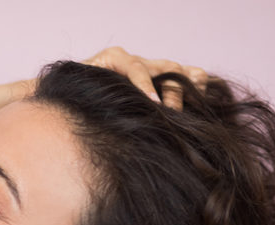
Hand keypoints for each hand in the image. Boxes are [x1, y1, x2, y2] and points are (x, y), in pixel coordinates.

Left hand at [82, 46, 207, 109]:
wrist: (82, 96)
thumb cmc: (78, 95)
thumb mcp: (76, 89)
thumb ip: (80, 90)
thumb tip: (78, 102)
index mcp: (115, 59)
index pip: (135, 67)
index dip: (145, 85)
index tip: (153, 103)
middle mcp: (138, 61)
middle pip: (165, 68)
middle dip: (171, 92)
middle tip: (171, 116)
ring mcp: (154, 69)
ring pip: (179, 70)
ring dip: (188, 90)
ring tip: (187, 111)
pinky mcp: (166, 79)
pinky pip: (193, 76)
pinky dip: (199, 87)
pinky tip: (195, 106)